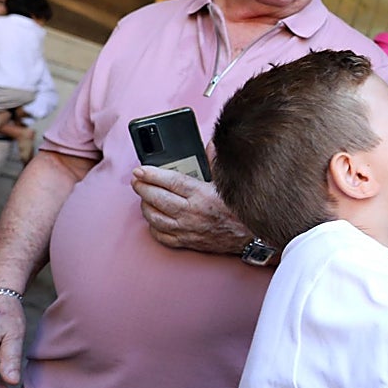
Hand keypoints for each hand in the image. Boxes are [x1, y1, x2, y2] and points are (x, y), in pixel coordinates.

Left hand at [131, 165, 250, 254]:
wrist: (250, 236)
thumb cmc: (240, 209)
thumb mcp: (228, 182)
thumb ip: (215, 162)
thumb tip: (210, 145)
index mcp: (202, 194)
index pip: (170, 181)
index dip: (151, 174)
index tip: (140, 169)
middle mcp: (191, 212)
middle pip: (157, 199)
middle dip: (142, 188)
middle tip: (137, 181)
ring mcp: (187, 229)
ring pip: (155, 218)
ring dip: (145, 207)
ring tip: (143, 198)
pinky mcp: (187, 242)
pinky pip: (162, 236)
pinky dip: (153, 227)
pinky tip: (153, 219)